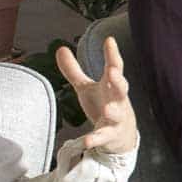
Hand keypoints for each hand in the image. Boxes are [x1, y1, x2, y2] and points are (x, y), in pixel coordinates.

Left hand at [55, 37, 136, 154]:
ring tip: (107, 110)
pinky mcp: (110, 136)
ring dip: (113, 112)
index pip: (115, 67)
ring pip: (117, 114)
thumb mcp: (87, 88)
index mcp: (111, 86)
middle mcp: (117, 100)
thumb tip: (60, 48)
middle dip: (118, 80)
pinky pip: (103, 137)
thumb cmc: (104, 106)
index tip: (109, 41)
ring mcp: (116, 119)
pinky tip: (87, 141)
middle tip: (113, 71)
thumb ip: (74, 71)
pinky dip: (95, 139)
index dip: (112, 54)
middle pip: (121, 89)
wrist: (121, 137)